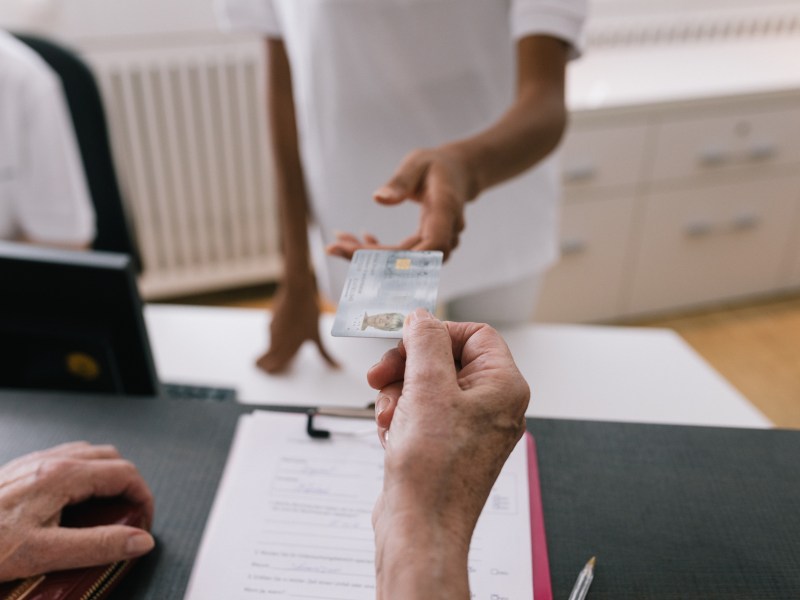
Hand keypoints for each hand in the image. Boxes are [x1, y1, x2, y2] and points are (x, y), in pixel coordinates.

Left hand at [0, 442, 154, 581]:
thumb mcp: (46, 553)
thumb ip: (98, 545)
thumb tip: (138, 540)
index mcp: (62, 476)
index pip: (125, 474)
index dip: (143, 498)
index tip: (143, 522)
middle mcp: (49, 462)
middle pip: (110, 458)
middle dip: (128, 485)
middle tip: (129, 515)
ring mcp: (33, 463)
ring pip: (87, 455)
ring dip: (106, 478)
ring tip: (104, 510)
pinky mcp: (19, 472)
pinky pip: (63, 461)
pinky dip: (81, 477)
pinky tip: (71, 504)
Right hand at [256, 280, 338, 373]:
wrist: (296, 292)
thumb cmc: (308, 313)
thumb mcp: (317, 336)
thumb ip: (325, 354)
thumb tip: (338, 367)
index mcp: (288, 348)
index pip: (270, 367)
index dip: (272, 370)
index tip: (278, 370)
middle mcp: (276, 342)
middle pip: (265, 360)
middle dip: (269, 364)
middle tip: (281, 361)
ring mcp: (272, 332)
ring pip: (270, 347)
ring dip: (277, 349)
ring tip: (293, 340)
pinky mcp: (270, 322)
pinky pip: (272, 335)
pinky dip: (278, 337)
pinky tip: (290, 328)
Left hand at [327, 146, 475, 260]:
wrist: (458, 174)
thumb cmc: (436, 165)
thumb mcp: (417, 163)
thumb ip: (401, 181)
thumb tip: (379, 199)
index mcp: (446, 211)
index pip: (429, 246)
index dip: (396, 257)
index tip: (358, 251)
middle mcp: (446, 233)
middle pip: (408, 259)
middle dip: (369, 258)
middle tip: (333, 247)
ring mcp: (437, 244)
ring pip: (401, 262)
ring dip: (370, 257)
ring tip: (340, 241)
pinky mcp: (426, 247)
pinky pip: (401, 257)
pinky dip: (378, 252)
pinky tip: (362, 237)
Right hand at [367, 309, 529, 598]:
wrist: (420, 529)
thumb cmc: (434, 470)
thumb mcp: (428, 388)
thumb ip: (425, 342)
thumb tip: (422, 318)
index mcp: (503, 387)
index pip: (475, 334)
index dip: (437, 333)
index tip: (406, 340)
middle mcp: (492, 406)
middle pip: (445, 360)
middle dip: (408, 368)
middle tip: (380, 377)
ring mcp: (469, 428)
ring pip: (427, 386)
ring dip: (398, 394)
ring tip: (388, 417)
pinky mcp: (447, 446)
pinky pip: (421, 413)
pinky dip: (400, 417)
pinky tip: (390, 434)